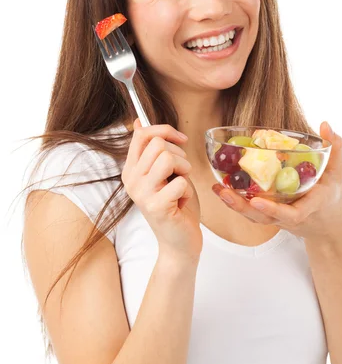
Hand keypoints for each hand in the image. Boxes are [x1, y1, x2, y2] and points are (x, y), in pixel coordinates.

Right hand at [122, 119, 201, 261]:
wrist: (179, 243)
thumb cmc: (175, 205)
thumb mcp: (163, 173)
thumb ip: (152, 150)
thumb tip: (138, 121)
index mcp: (131, 169)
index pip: (142, 134)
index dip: (166, 131)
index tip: (181, 140)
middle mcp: (131, 180)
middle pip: (159, 144)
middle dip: (180, 155)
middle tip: (181, 174)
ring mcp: (142, 193)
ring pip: (168, 158)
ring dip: (184, 170)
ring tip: (181, 187)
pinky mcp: (156, 206)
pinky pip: (180, 182)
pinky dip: (188, 191)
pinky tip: (181, 203)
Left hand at [212, 122, 341, 243]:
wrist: (327, 224)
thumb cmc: (332, 195)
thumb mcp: (337, 173)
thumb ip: (334, 148)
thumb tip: (325, 124)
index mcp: (308, 207)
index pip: (291, 214)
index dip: (273, 210)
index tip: (256, 201)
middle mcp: (289, 216)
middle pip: (263, 217)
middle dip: (242, 207)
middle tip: (224, 192)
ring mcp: (277, 219)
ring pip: (253, 216)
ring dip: (234, 204)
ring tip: (217, 188)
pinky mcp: (268, 216)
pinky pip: (250, 212)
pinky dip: (235, 202)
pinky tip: (220, 188)